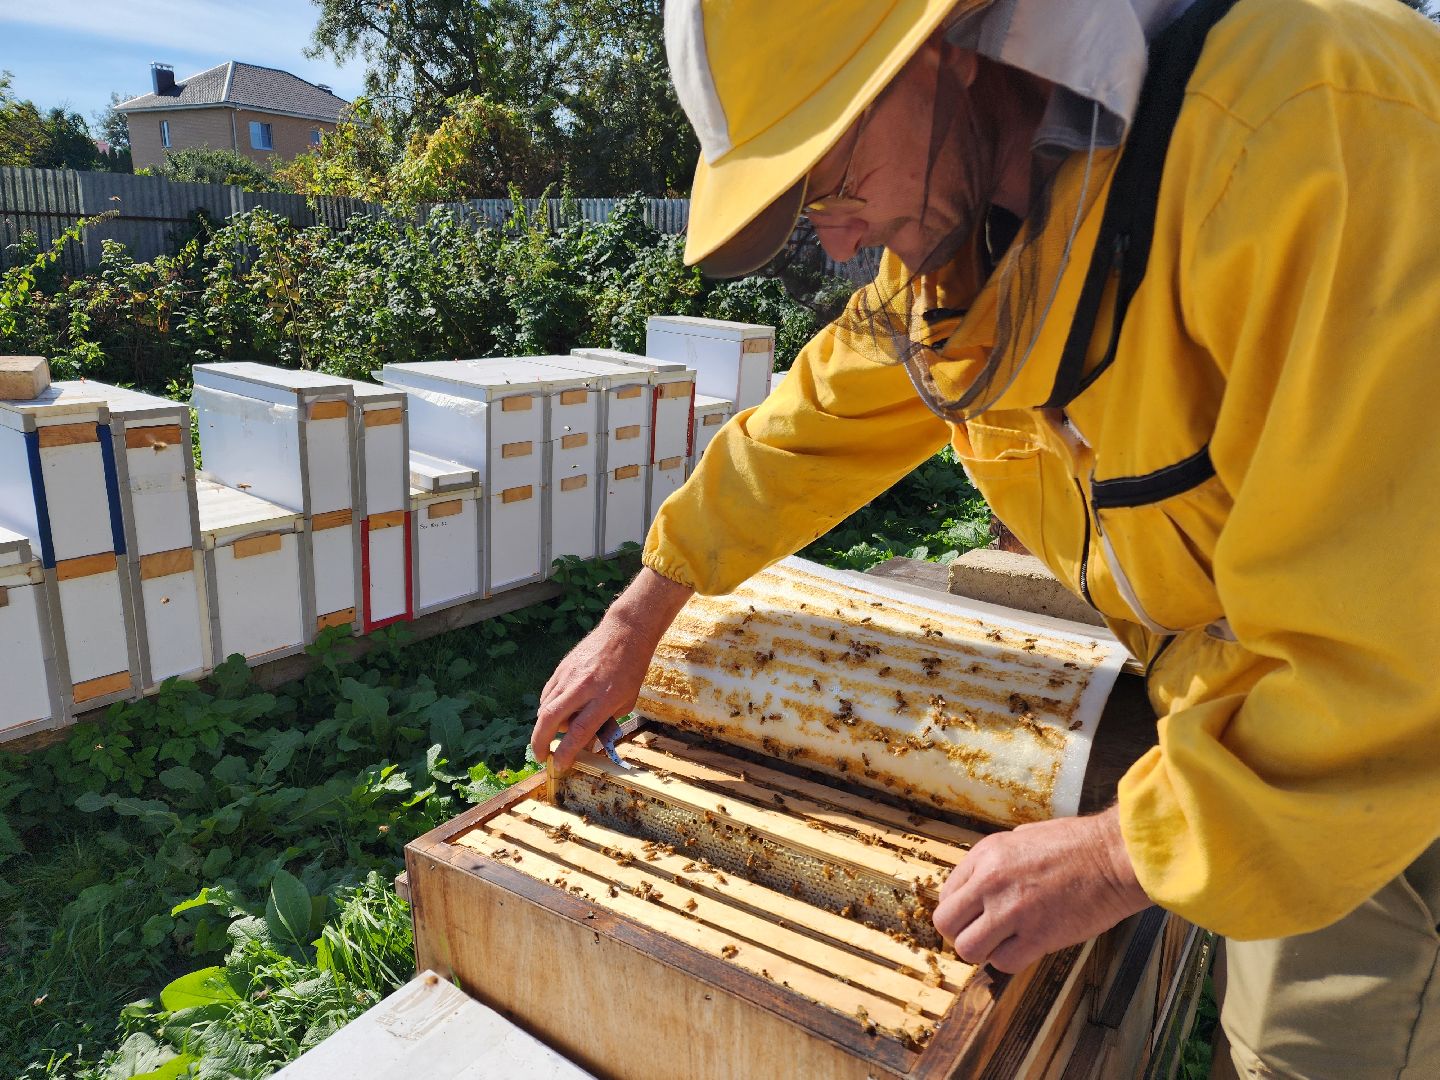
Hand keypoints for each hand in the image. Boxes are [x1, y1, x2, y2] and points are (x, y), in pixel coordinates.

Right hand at [531, 568, 692, 774]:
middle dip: (540, 742)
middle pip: (551, 718)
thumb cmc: (631, 670)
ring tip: (554, 734)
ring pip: (545, 707)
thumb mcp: (626, 702)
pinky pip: (548, 693)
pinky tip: (556, 712)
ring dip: (545, 726)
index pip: (579, 731)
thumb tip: (587, 744)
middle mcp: (583, 687)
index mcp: (604, 698)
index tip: (560, 765)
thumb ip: (605, 723)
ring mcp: (569, 676)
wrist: (624, 632)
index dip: (566, 752)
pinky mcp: (561, 667)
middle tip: (542, 756)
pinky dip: (548, 707)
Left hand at [933, 806, 1150, 973]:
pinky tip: (1025, 948)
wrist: (1114, 857)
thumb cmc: (1077, 844)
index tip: (974, 915)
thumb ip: (996, 861)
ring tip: (1002, 943)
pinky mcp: (1037, 936)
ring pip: (968, 949)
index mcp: (986, 855)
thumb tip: (981, 882)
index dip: (960, 909)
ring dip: (983, 951)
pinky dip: (1010, 961)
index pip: (947, 893)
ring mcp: (1012, 911)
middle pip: (946, 923)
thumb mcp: (1023, 837)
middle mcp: (991, 882)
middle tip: (981, 934)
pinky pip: (1003, 963)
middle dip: (960, 933)